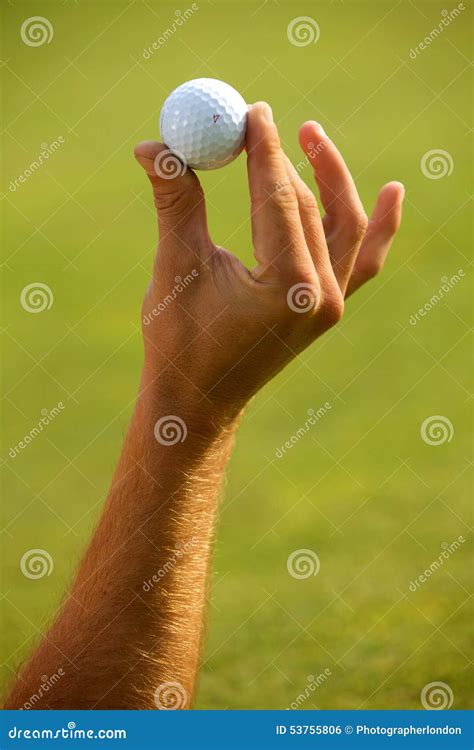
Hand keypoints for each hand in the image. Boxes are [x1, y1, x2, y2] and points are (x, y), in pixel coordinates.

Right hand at [134, 102, 403, 430]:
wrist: (199, 399)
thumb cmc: (181, 341)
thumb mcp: (177, 267)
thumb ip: (177, 202)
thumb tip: (154, 145)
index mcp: (288, 287)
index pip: (280, 198)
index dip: (264, 149)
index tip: (253, 110)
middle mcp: (322, 296)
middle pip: (309, 206)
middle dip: (282, 161)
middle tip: (261, 121)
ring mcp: (332, 304)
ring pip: (343, 226)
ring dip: (330, 179)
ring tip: (311, 135)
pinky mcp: (328, 308)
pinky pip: (362, 260)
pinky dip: (376, 227)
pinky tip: (393, 193)